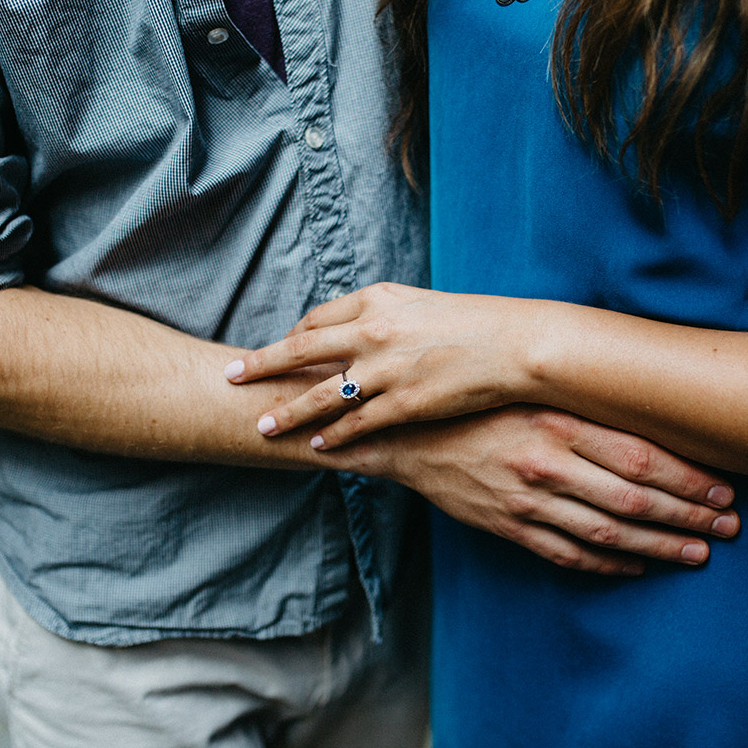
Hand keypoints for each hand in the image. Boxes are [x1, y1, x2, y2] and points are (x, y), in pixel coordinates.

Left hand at [225, 282, 536, 447]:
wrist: (516, 345)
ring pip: (320, 395)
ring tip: (262, 427)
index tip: (280, 350)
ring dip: (288, 413)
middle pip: (300, 349)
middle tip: (230, 376)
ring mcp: (385, 369)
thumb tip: (361, 328)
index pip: (317, 319)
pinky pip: (356, 424)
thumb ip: (386, 315)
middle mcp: (372, 331)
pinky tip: (317, 447)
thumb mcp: (422, 305)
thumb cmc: (475, 324)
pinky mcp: (404, 403)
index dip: (293, 337)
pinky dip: (333, 436)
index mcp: (377, 299)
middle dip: (261, 366)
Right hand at [330, 405, 739, 574]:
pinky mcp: (508, 527)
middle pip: (635, 499)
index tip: (726, 486)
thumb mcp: (531, 388)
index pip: (640, 456)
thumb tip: (651, 410)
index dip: (689, 477)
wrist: (406, 433)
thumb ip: (585, 403)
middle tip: (730, 525)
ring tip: (700, 552)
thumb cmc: (477, 401)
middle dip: (690, 515)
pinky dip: (609, 563)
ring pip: (609, 532)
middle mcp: (546, 464)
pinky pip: (568, 554)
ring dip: (661, 545)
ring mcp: (526, 502)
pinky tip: (639, 564)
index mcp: (556, 422)